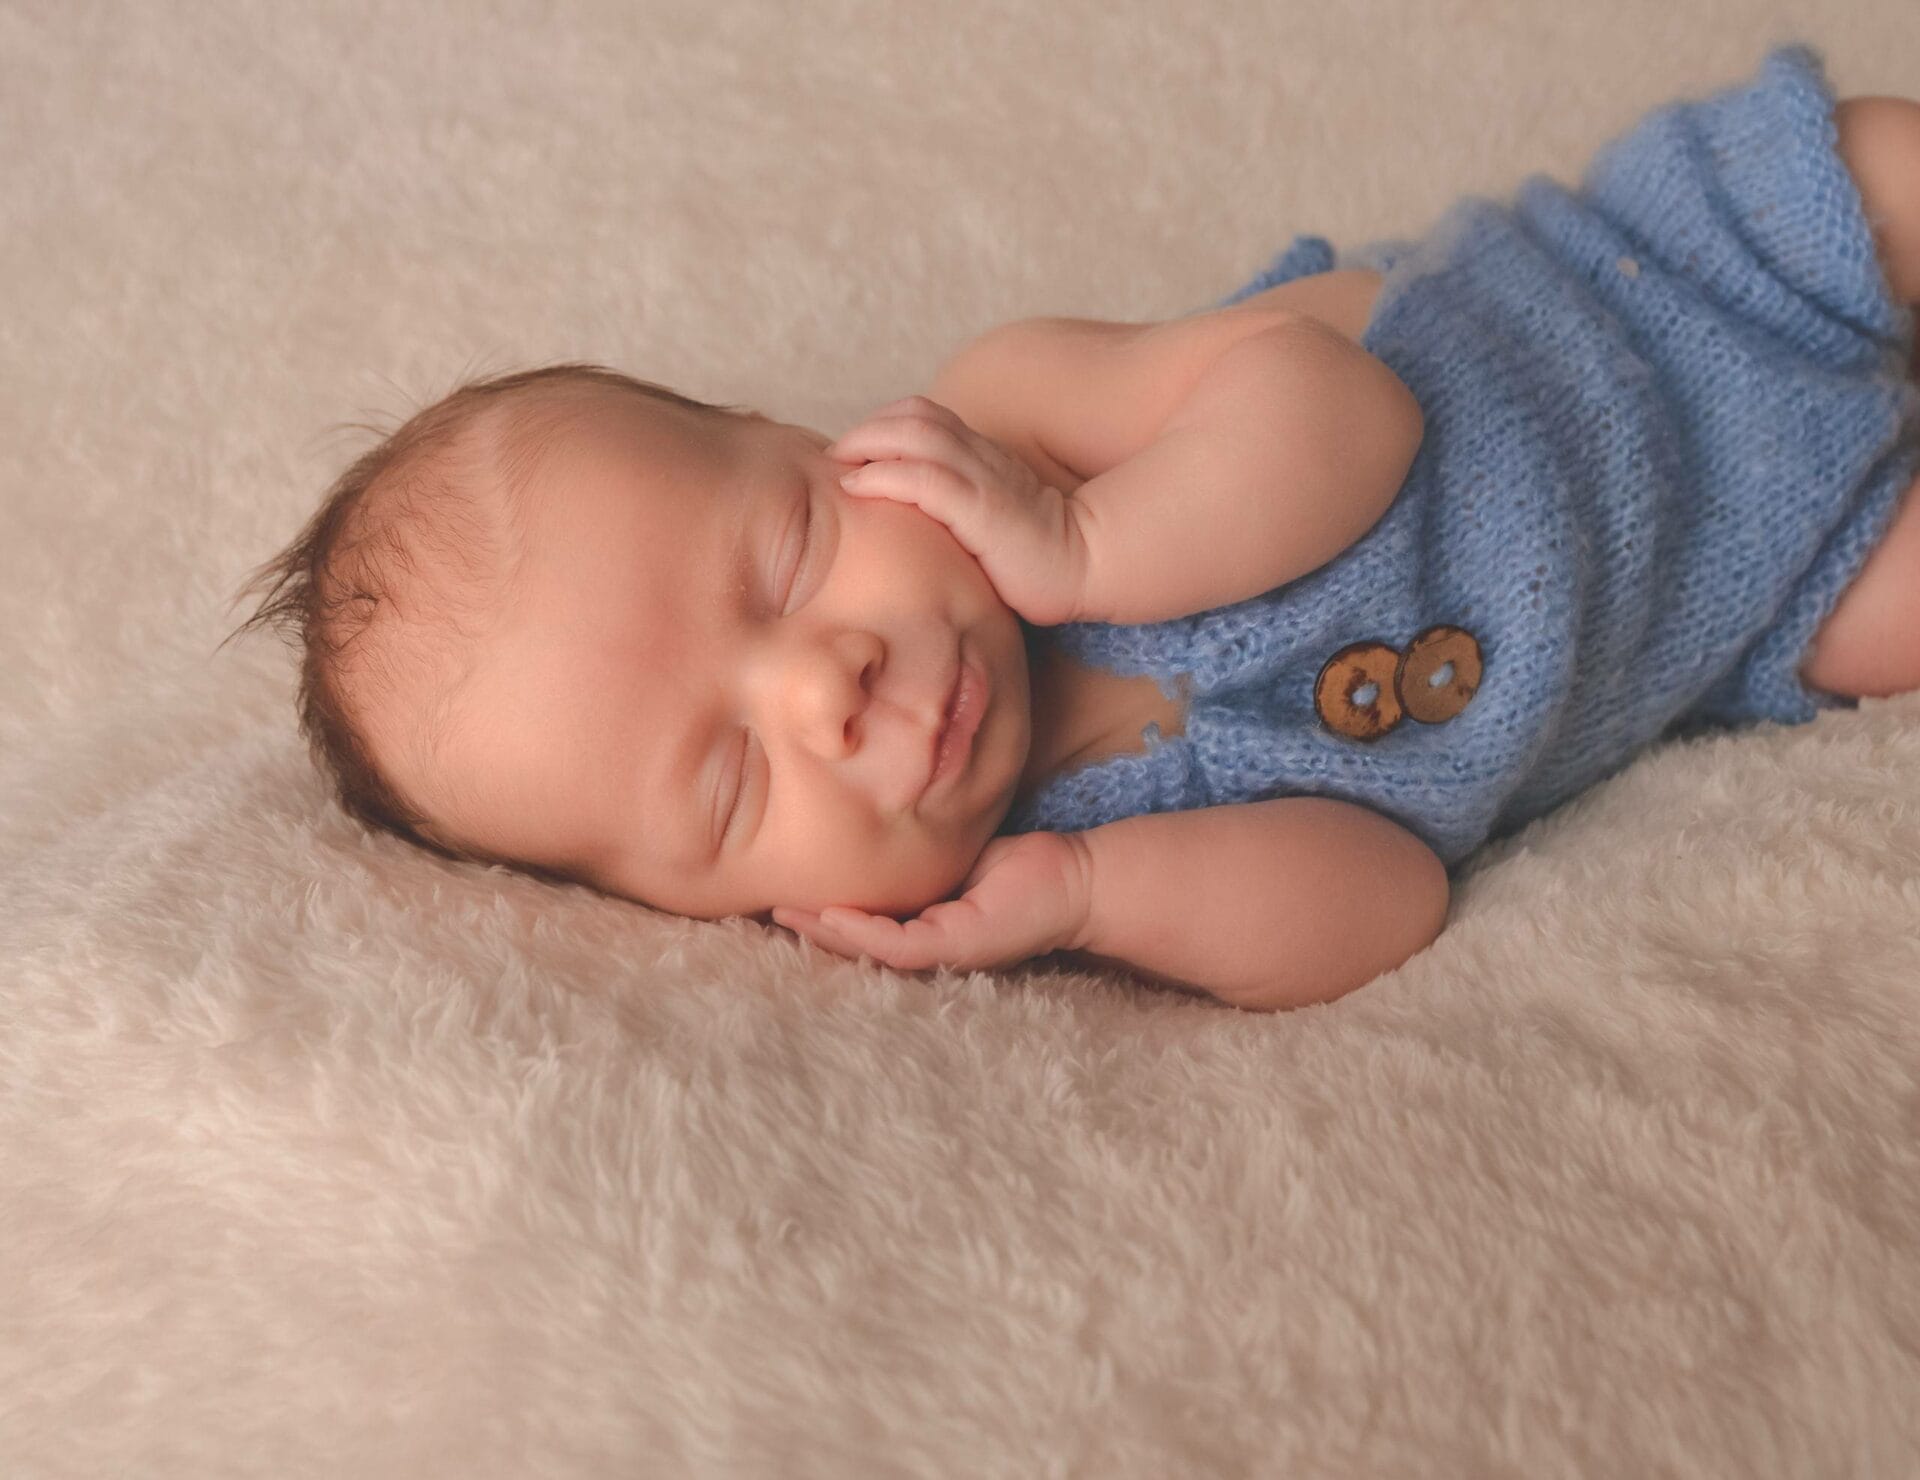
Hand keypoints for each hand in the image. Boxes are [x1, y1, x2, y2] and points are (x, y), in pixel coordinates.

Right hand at [771, 830, 1093, 972]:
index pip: (860, 922)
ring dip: (823, 932)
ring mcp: (941, 952)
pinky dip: (863, 933)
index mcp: (921, 926)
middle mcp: (926, 947)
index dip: (818, 910)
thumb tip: (870, 827)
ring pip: (869, 949)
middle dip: (807, 926)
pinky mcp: (959, 946)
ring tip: (781, 911)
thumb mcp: (951, 856)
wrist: (1074, 882)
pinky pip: (899, 945)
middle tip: (759, 906)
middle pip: (854, 942)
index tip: (777, 889)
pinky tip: (831, 917)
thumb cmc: (1018, 870)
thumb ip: (912, 855)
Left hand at [828, 395, 1091, 626]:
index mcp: (983, 457)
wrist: (1085, 569)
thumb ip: (956, 509)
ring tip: (840, 465)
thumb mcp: (988, 523)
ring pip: (917, 435)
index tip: (852, 453)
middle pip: (915, 416)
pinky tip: (857, 488)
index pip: (926, 416)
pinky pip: (925, 479)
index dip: (884, 423)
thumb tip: (908, 519)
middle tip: (835, 456)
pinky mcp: (984, 511)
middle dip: (867, 428)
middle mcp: (982, 457)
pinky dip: (883, 476)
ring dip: (868, 442)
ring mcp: (984, 480)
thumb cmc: (1034, 557)